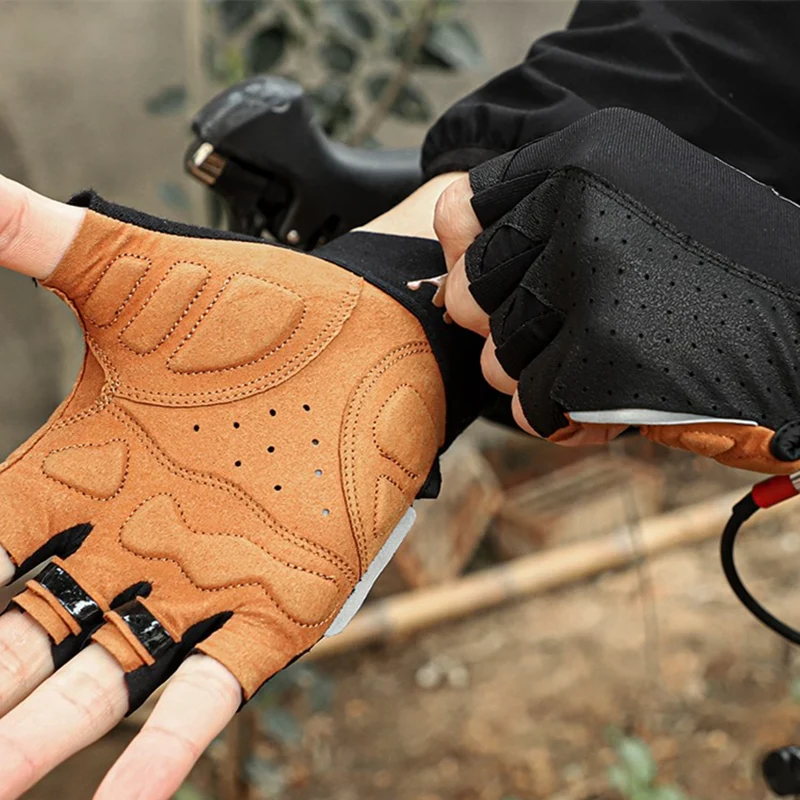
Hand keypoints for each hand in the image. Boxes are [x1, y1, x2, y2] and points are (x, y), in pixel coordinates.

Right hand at [0, 176, 477, 797]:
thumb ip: (42, 242)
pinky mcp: (275, 602)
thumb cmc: (259, 306)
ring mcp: (200, 578)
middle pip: (17, 638)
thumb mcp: (134, 276)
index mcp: (79, 468)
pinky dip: (164, 748)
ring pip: (98, 677)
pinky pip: (208, 688)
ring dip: (40, 736)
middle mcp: (128, 539)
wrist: (373, 334)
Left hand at [435, 107, 799, 472]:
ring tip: (610, 361)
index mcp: (589, 154)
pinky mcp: (601, 362)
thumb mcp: (638, 204)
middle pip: (470, 289)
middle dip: (511, 324)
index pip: (465, 209)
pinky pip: (530, 405)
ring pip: (496, 355)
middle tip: (575, 329)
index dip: (477, 255)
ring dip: (545, 374)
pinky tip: (619, 397)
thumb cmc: (720, 271)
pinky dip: (567, 414)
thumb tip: (445, 252)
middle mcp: (582, 206)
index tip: (514, 275)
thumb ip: (540, 217)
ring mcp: (591, 284)